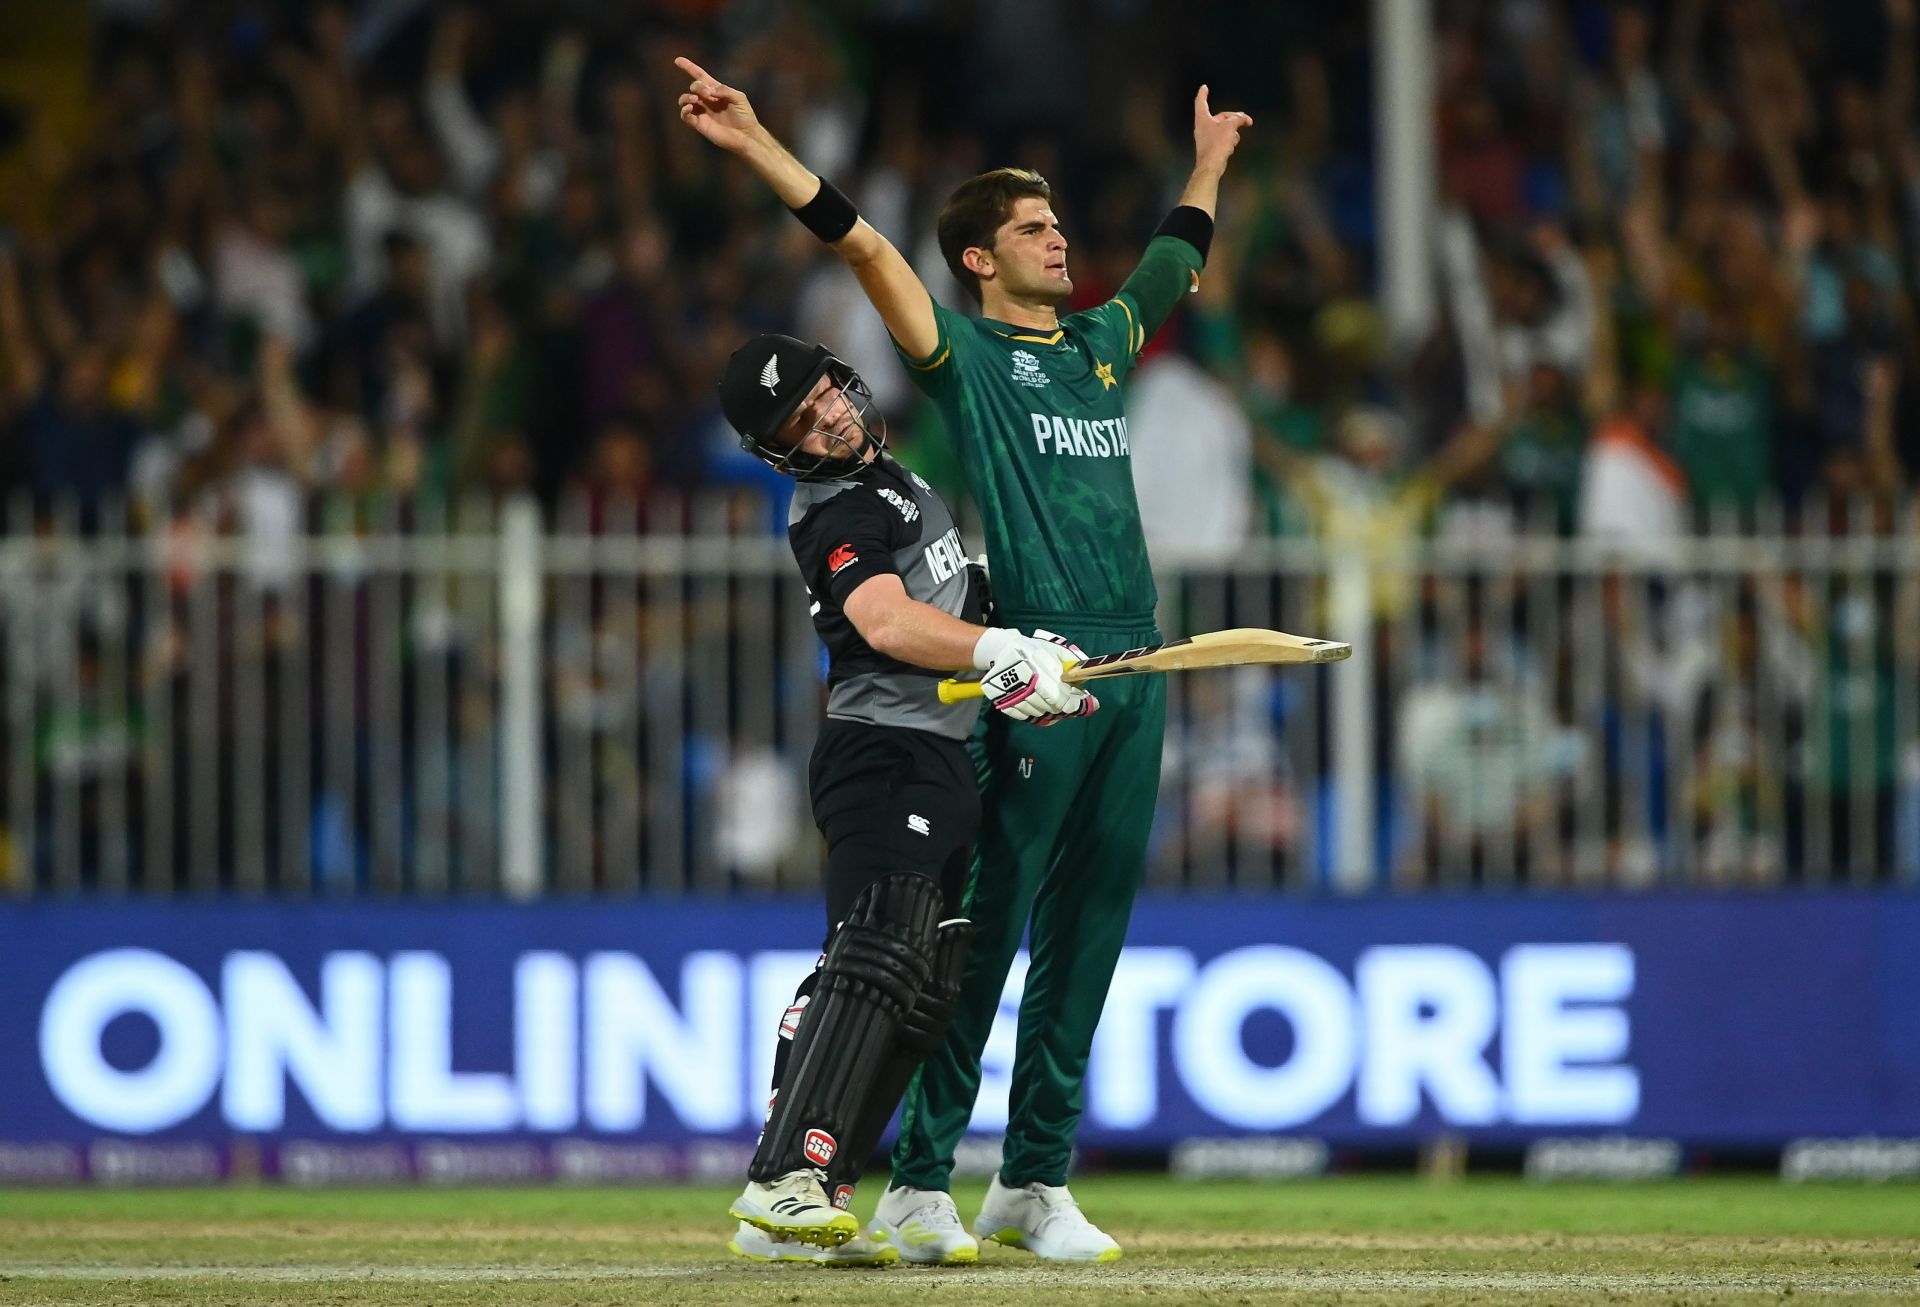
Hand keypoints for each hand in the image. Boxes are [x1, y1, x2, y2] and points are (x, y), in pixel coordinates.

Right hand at [674, 56, 763, 154]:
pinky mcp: (699, 124)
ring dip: (687, 97)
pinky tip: (689, 108)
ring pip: (685, 99)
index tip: (677, 60)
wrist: (746, 136)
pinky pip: (685, 115)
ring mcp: (702, 111)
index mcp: (716, 90)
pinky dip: (684, 110)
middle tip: (708, 94)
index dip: (689, 67)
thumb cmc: (745, 116)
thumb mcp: (739, 98)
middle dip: (698, 87)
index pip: (700, 76)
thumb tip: (709, 90)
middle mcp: (707, 100)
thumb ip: (724, 90)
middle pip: (694, 86)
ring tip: (695, 99)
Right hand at [972, 628, 1096, 722]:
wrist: (1001, 650)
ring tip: (1059, 703)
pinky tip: (1045, 708)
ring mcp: (1013, 699)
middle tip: (1076, 702)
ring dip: (1053, 711)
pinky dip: (1037, 715)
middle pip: (1052, 709)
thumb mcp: (1053, 649)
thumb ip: (1070, 660)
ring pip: (1040, 715)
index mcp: (1037, 676)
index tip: (1092, 704)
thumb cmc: (1031, 649)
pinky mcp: (1004, 703)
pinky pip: (1025, 717)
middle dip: (1068, 707)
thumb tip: (1086, 673)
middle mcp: (1024, 690)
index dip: (1078, 705)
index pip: (1061, 700)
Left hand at [1193, 85, 1252, 176]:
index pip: (1201, 102)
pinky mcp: (1212, 148)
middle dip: (1233, 119)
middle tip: (1246, 121)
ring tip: (1234, 139)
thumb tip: (1243, 118)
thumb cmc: (1217, 144)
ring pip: (1224, 129)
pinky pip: (1223, 139)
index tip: (1204, 87)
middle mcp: (1203, 127)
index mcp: (1203, 119)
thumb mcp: (1230, 127)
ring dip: (1232, 132)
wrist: (1211, 167)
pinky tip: (1231, 147)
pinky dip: (1229, 141)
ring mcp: (1207, 138)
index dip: (1203, 94)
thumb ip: (1237, 119)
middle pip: (1220, 117)